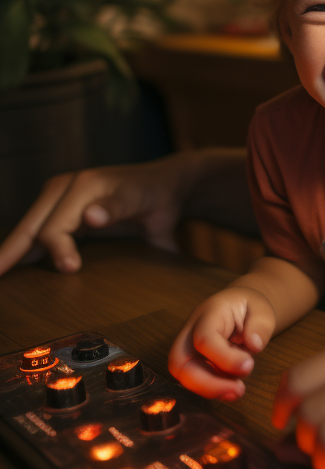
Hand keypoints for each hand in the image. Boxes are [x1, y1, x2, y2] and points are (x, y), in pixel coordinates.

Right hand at [0, 155, 196, 276]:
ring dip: (11, 253)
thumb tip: (90, 217)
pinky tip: (13, 268)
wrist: (164, 185)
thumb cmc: (155, 195)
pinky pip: (36, 230)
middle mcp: (65, 187)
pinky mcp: (60, 208)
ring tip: (2, 276)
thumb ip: (118, 207)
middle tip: (0, 282)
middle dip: (8, 255)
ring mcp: (59, 197)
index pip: (53, 228)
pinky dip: (22, 249)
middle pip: (29, 228)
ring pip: (27, 230)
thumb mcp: (144, 199)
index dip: (58, 252)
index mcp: (83, 186)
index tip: (70, 269)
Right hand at [169, 286, 275, 399]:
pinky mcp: (192, 362)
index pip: (204, 337)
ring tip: (238, 390)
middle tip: (238, 390)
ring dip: (210, 389)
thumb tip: (255, 345)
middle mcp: (191, 330)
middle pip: (179, 362)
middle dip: (206, 383)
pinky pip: (194, 380)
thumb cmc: (251, 307)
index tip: (249, 366)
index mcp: (209, 312)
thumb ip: (260, 326)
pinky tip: (232, 388)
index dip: (224, 358)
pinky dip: (212, 389)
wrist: (242, 307)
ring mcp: (188, 347)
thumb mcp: (263, 310)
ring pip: (184, 376)